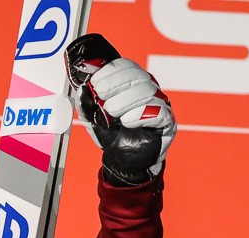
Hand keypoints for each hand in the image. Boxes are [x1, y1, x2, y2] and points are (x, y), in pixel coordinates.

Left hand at [68, 36, 176, 184]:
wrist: (123, 160)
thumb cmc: (112, 135)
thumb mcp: (92, 119)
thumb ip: (85, 104)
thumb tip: (83, 89)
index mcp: (130, 84)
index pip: (125, 66)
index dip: (110, 72)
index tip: (95, 84)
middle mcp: (147, 90)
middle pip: (137, 75)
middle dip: (116, 85)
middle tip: (102, 99)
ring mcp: (158, 104)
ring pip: (147, 91)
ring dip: (125, 101)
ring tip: (113, 114)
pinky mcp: (166, 121)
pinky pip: (158, 111)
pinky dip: (140, 114)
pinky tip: (128, 122)